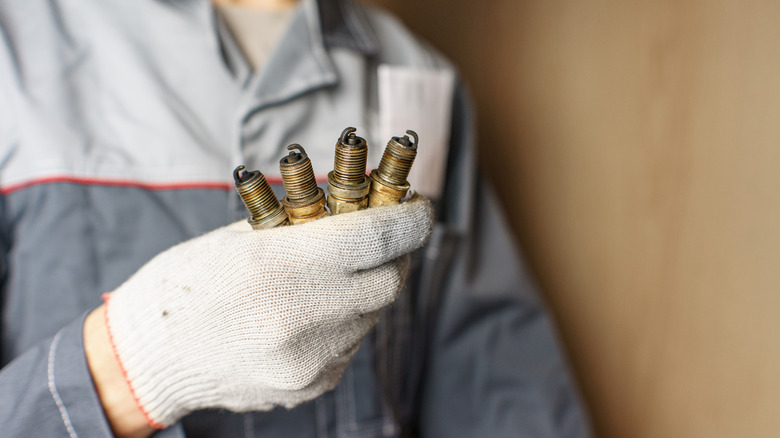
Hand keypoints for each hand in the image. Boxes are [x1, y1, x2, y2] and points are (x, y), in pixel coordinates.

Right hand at [89, 194, 432, 430]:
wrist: (148, 357)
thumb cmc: (188, 283)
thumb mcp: (245, 236)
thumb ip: (308, 227)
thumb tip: (364, 210)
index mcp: (284, 265)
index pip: (380, 237)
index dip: (411, 217)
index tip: (419, 207)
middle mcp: (305, 317)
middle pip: (389, 281)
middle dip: (391, 256)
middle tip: (379, 241)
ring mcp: (311, 359)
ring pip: (371, 315)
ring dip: (363, 290)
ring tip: (332, 277)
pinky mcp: (310, 386)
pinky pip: (349, 344)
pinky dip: (342, 322)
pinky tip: (310, 312)